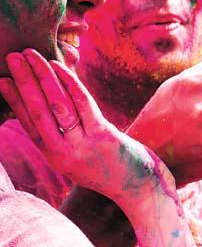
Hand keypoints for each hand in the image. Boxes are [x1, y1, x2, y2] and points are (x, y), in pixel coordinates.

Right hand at [0, 50, 171, 208]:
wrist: (142, 190)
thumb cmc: (115, 170)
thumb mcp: (82, 159)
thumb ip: (66, 139)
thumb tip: (55, 110)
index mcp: (56, 157)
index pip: (28, 124)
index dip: (14, 101)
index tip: (2, 80)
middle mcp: (64, 152)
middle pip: (37, 111)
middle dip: (23, 81)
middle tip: (12, 57)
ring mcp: (82, 144)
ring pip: (57, 105)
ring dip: (42, 76)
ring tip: (30, 56)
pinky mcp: (103, 136)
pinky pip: (82, 104)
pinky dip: (69, 83)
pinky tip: (58, 67)